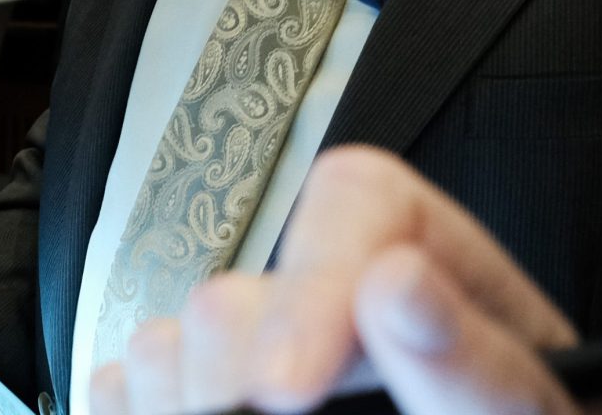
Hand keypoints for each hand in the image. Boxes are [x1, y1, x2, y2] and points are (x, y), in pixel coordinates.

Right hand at [91, 146, 588, 414]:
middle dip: (240, 383)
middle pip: (241, 292)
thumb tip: (400, 285)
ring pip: (168, 345)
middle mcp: (347, 312)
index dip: (311, 279)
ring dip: (192, 409)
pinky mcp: (194, 398)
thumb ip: (482, 374)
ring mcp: (267, 356)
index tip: (286, 391)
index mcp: (453, 292)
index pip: (360, 207)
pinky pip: (120, 388)